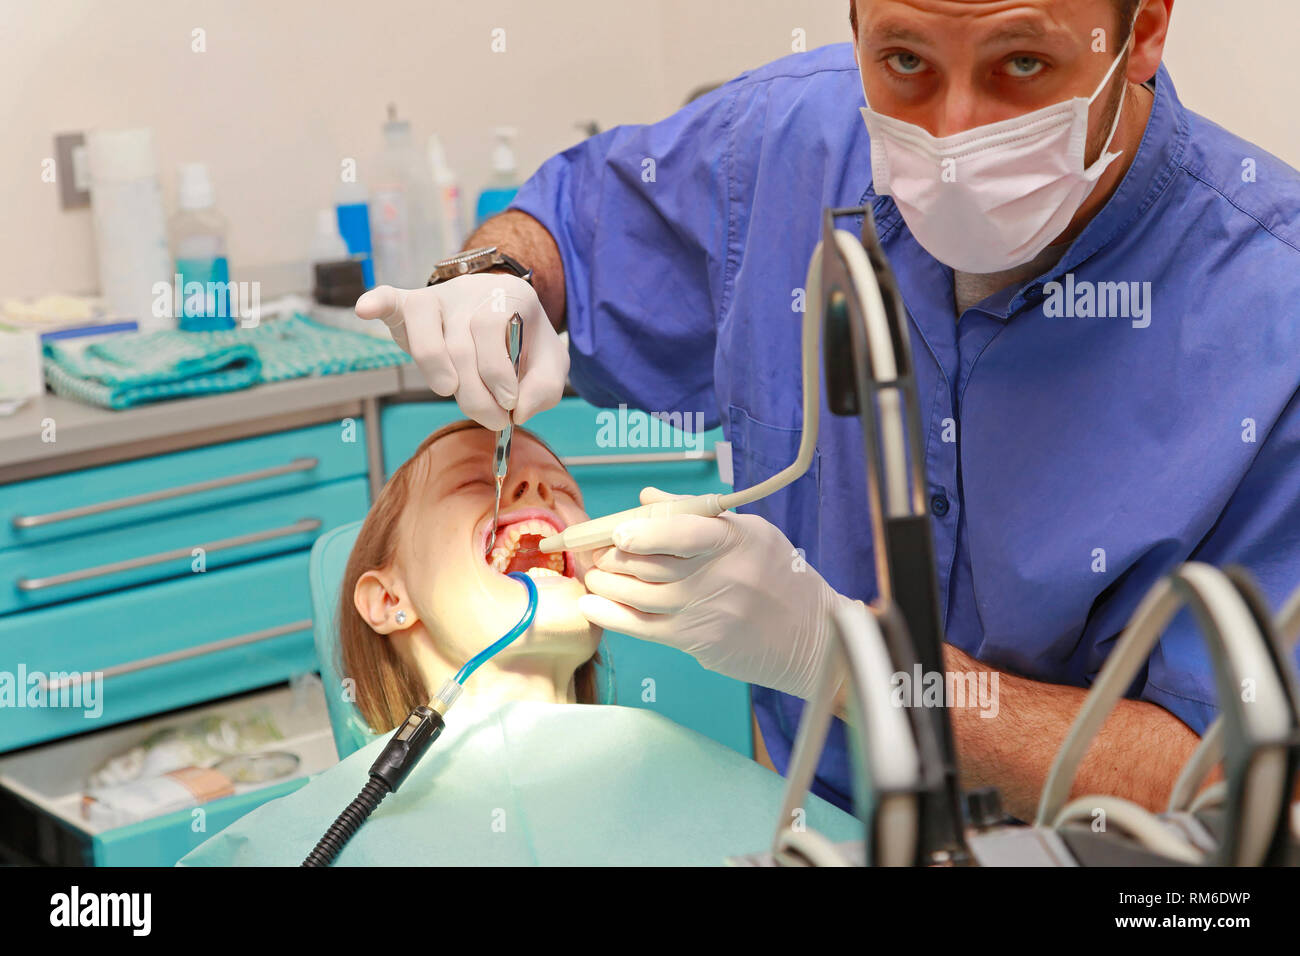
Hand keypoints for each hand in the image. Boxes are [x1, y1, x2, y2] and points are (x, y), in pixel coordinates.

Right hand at [355, 273, 568, 429]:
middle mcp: (469, 293)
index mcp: (507, 297)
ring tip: (451, 391)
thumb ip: (544, 388)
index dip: (497, 372)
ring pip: (426, 335)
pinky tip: (365, 309)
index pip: (490, 329)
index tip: (509, 403)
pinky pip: (390, 300)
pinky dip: (376, 303)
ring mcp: (437, 299)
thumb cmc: (525, 343)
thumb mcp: (550, 365)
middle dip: (474, 393)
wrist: (504, 311)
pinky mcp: (411, 307)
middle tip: (493, 419)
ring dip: (435, 371)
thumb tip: (518, 409)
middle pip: (459, 346)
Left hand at [577, 488, 857, 699]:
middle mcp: (718, 575)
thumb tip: (647, 497)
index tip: (617, 531)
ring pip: (639, 595)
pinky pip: (642, 628)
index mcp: (734, 540)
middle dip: (613, 555)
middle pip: (651, 563)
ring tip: (594, 573)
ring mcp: (705, 611)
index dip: (645, 532)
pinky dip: (611, 615)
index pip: (683, 532)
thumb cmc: (781, 577)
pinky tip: (592, 604)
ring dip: (607, 582)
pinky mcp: (696, 641)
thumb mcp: (752, 533)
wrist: (812, 637)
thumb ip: (696, 514)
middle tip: (595, 549)